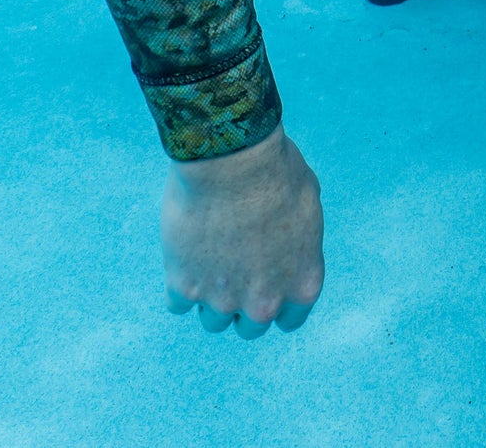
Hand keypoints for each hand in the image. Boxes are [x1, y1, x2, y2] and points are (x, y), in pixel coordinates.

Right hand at [162, 125, 323, 337]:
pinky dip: (180, 282)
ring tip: (209, 256)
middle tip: (234, 268)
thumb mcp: (307, 202)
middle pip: (251, 327)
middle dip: (243, 302)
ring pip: (213, 320)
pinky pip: (178, 303)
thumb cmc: (274, 168)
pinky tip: (185, 253)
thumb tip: (289, 243)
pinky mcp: (184, 288)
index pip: (290, 318)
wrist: (231, 158)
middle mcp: (264, 302)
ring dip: (211, 295)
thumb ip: (298, 238)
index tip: (266, 282)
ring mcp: (222, 299)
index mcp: (302, 283)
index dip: (278, 299)